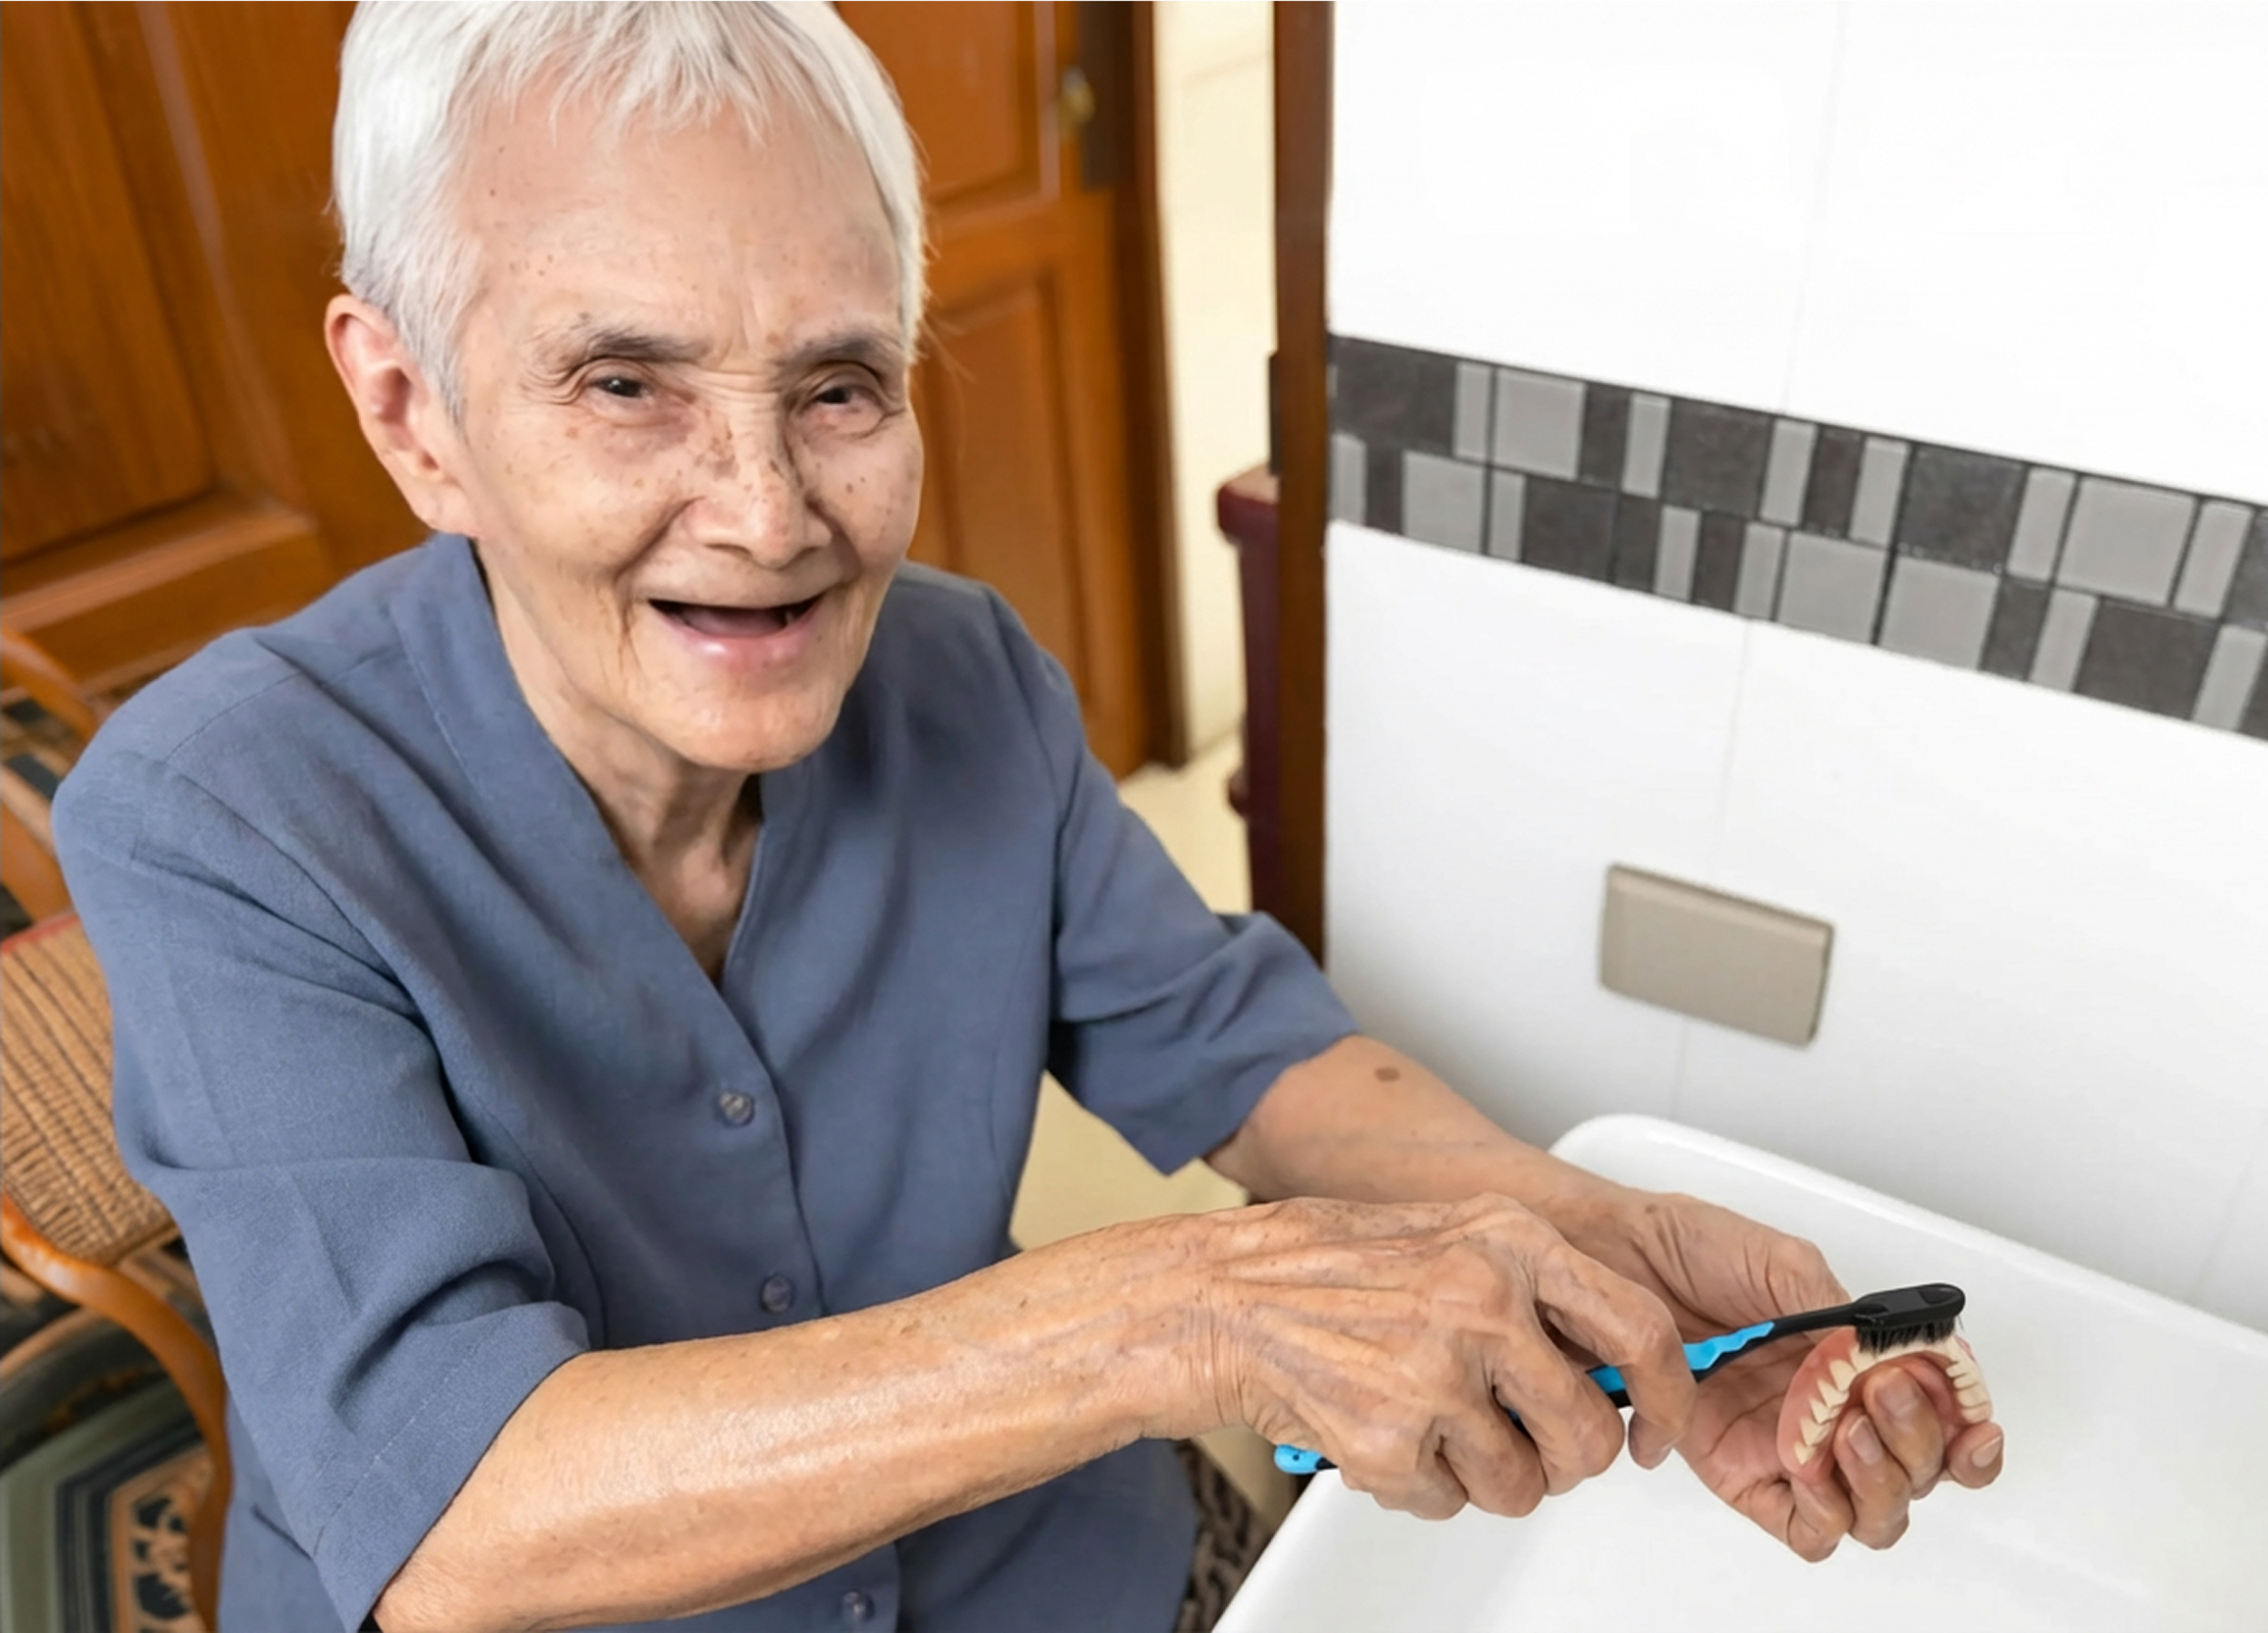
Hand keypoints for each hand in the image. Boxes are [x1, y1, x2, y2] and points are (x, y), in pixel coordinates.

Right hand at [1192, 1193, 1697, 1520]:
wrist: (1220, 1298)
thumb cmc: (1328, 1268)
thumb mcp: (1450, 1237)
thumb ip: (1533, 1288)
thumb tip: (1612, 1362)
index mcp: (1509, 1240)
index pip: (1642, 1328)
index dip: (1667, 1396)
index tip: (1654, 1431)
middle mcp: (1484, 1298)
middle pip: (1589, 1432)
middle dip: (1562, 1460)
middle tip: (1522, 1446)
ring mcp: (1437, 1370)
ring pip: (1523, 1484)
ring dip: (1483, 1477)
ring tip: (1430, 1430)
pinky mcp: (1391, 1438)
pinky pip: (1447, 1503)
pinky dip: (1417, 1486)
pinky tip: (1380, 1435)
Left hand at [1550, 1182, 2004, 1558]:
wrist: (1608, 1259)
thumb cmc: (1684, 1249)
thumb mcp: (1780, 1263)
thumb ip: (1841, 1312)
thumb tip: (1894, 1353)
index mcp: (1853, 1361)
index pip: (1939, 1417)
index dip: (1968, 1431)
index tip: (1974, 1420)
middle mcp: (1830, 1412)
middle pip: (1915, 1474)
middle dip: (1919, 1445)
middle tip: (1886, 1395)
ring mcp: (1787, 1448)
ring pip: (1868, 1513)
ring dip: (1877, 1482)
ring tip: (1846, 1427)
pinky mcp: (1739, 1474)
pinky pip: (1800, 1525)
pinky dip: (1820, 1508)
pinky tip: (1805, 1462)